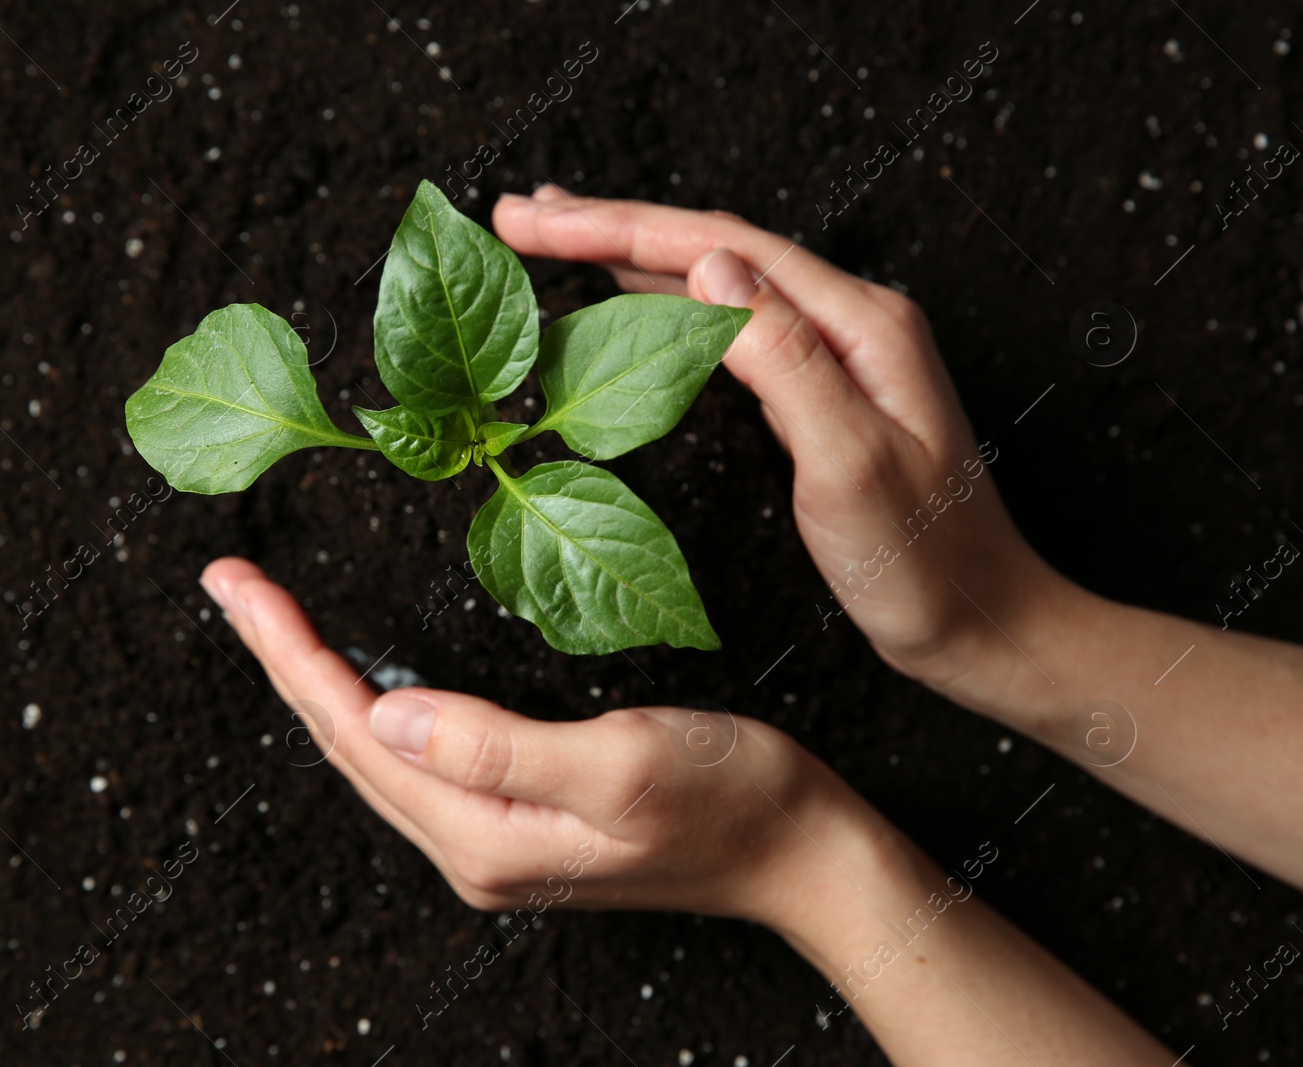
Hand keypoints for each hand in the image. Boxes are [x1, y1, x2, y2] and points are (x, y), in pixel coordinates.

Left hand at [199, 557, 878, 929]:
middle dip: (283, 659)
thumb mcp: (620, 761)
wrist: (803, 854)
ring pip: (373, 753)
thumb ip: (497, 746)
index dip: (289, 652)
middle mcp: (472, 848)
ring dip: (316, 682)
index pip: (355, 728)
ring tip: (271, 620)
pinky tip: (358, 677)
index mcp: (485, 832)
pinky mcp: (517, 823)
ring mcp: (492, 841)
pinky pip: (413, 762)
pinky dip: (369, 706)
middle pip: (346, 743)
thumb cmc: (732, 798)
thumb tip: (388, 712)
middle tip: (230, 584)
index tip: (237, 584)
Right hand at [493, 187, 1065, 699]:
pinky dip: (663, 305)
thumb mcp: (850, 462)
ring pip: (715, 283)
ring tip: (557, 235)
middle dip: (610, 225)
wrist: (983, 623)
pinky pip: (726, 329)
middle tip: (517, 216)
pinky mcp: (819, 390)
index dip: (617, 226)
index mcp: (859, 322)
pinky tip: (629, 302)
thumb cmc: (923, 562)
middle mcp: (850, 320)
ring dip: (630, 256)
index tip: (535, 220)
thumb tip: (711, 270)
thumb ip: (784, 360)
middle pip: (712, 248)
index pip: (717, 245)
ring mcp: (836, 352)